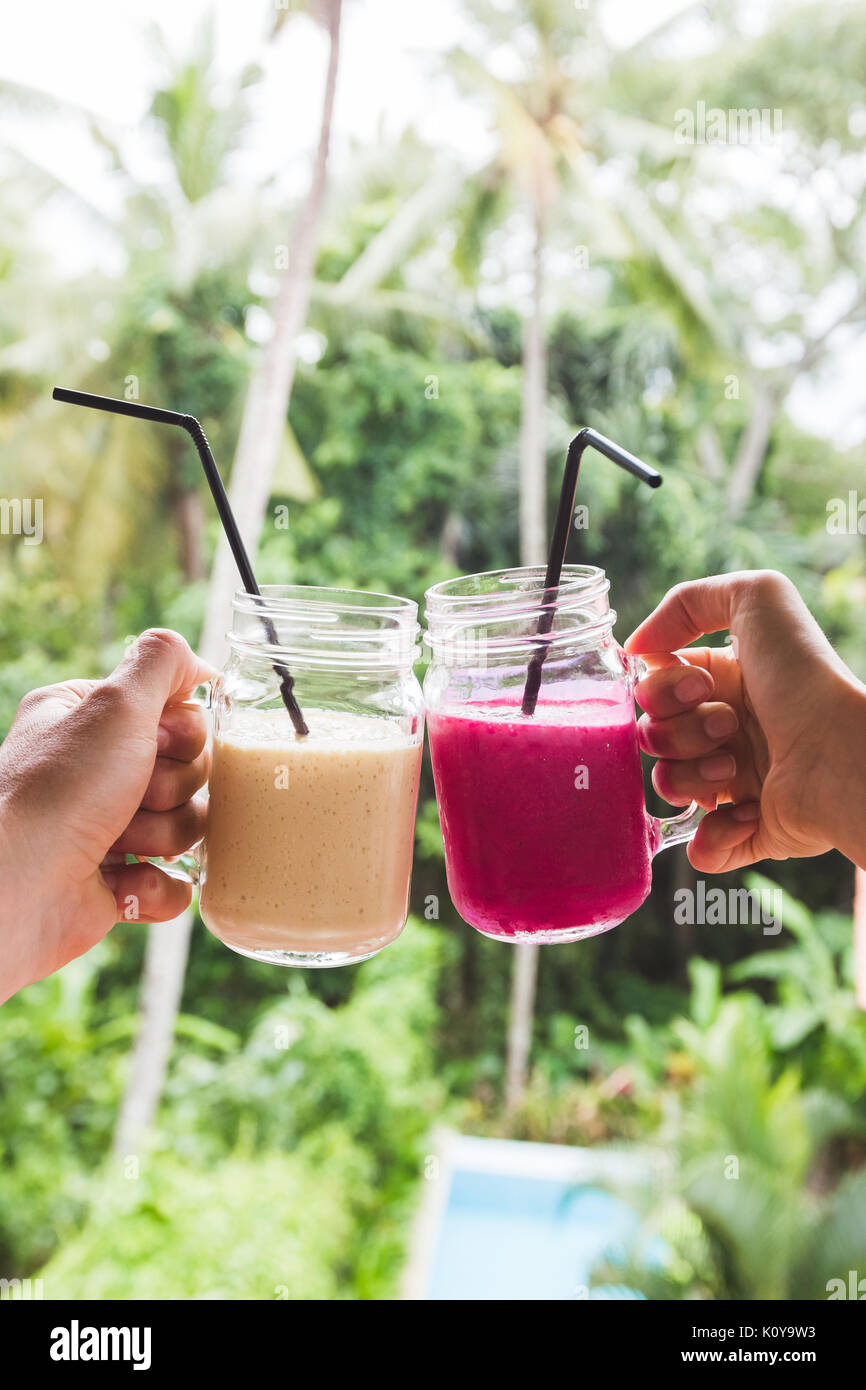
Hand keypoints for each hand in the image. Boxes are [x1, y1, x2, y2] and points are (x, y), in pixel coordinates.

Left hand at [0, 629, 213, 1002]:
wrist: (18, 887)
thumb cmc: (61, 792)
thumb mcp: (115, 703)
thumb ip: (162, 662)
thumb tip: (199, 663)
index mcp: (89, 720)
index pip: (175, 714)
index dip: (182, 734)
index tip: (156, 744)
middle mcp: (95, 771)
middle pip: (189, 770)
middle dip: (170, 788)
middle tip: (131, 796)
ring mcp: (106, 829)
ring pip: (186, 825)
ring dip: (161, 835)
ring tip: (117, 843)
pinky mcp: (117, 882)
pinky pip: (174, 883)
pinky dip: (156, 886)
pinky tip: (123, 883)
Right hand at [625, 570, 865, 873]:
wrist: (843, 751)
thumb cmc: (804, 676)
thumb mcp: (758, 597)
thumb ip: (690, 601)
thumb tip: (636, 648)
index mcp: (724, 685)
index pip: (655, 690)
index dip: (662, 691)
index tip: (701, 689)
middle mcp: (727, 731)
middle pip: (655, 738)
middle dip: (680, 733)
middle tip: (729, 728)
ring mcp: (738, 784)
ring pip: (669, 788)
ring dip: (693, 778)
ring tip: (736, 772)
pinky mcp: (752, 832)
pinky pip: (702, 849)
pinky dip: (712, 837)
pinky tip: (744, 814)